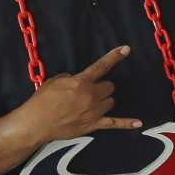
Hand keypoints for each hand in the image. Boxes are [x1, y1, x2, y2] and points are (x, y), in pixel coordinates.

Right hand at [18, 46, 141, 142]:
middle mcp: (90, 95)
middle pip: (109, 87)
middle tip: (89, 91)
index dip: (114, 57)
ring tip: (90, 104)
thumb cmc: (41, 101)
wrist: (36, 123)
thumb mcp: (54, 81)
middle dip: (102, 87)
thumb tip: (76, 80)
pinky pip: (114, 123)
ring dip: (104, 101)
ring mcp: (93, 111)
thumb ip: (70, 78)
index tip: (126, 49)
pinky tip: (138, 122)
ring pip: (111, 102)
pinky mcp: (93, 124)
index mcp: (81, 82)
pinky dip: (126, 123)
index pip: (101, 66)